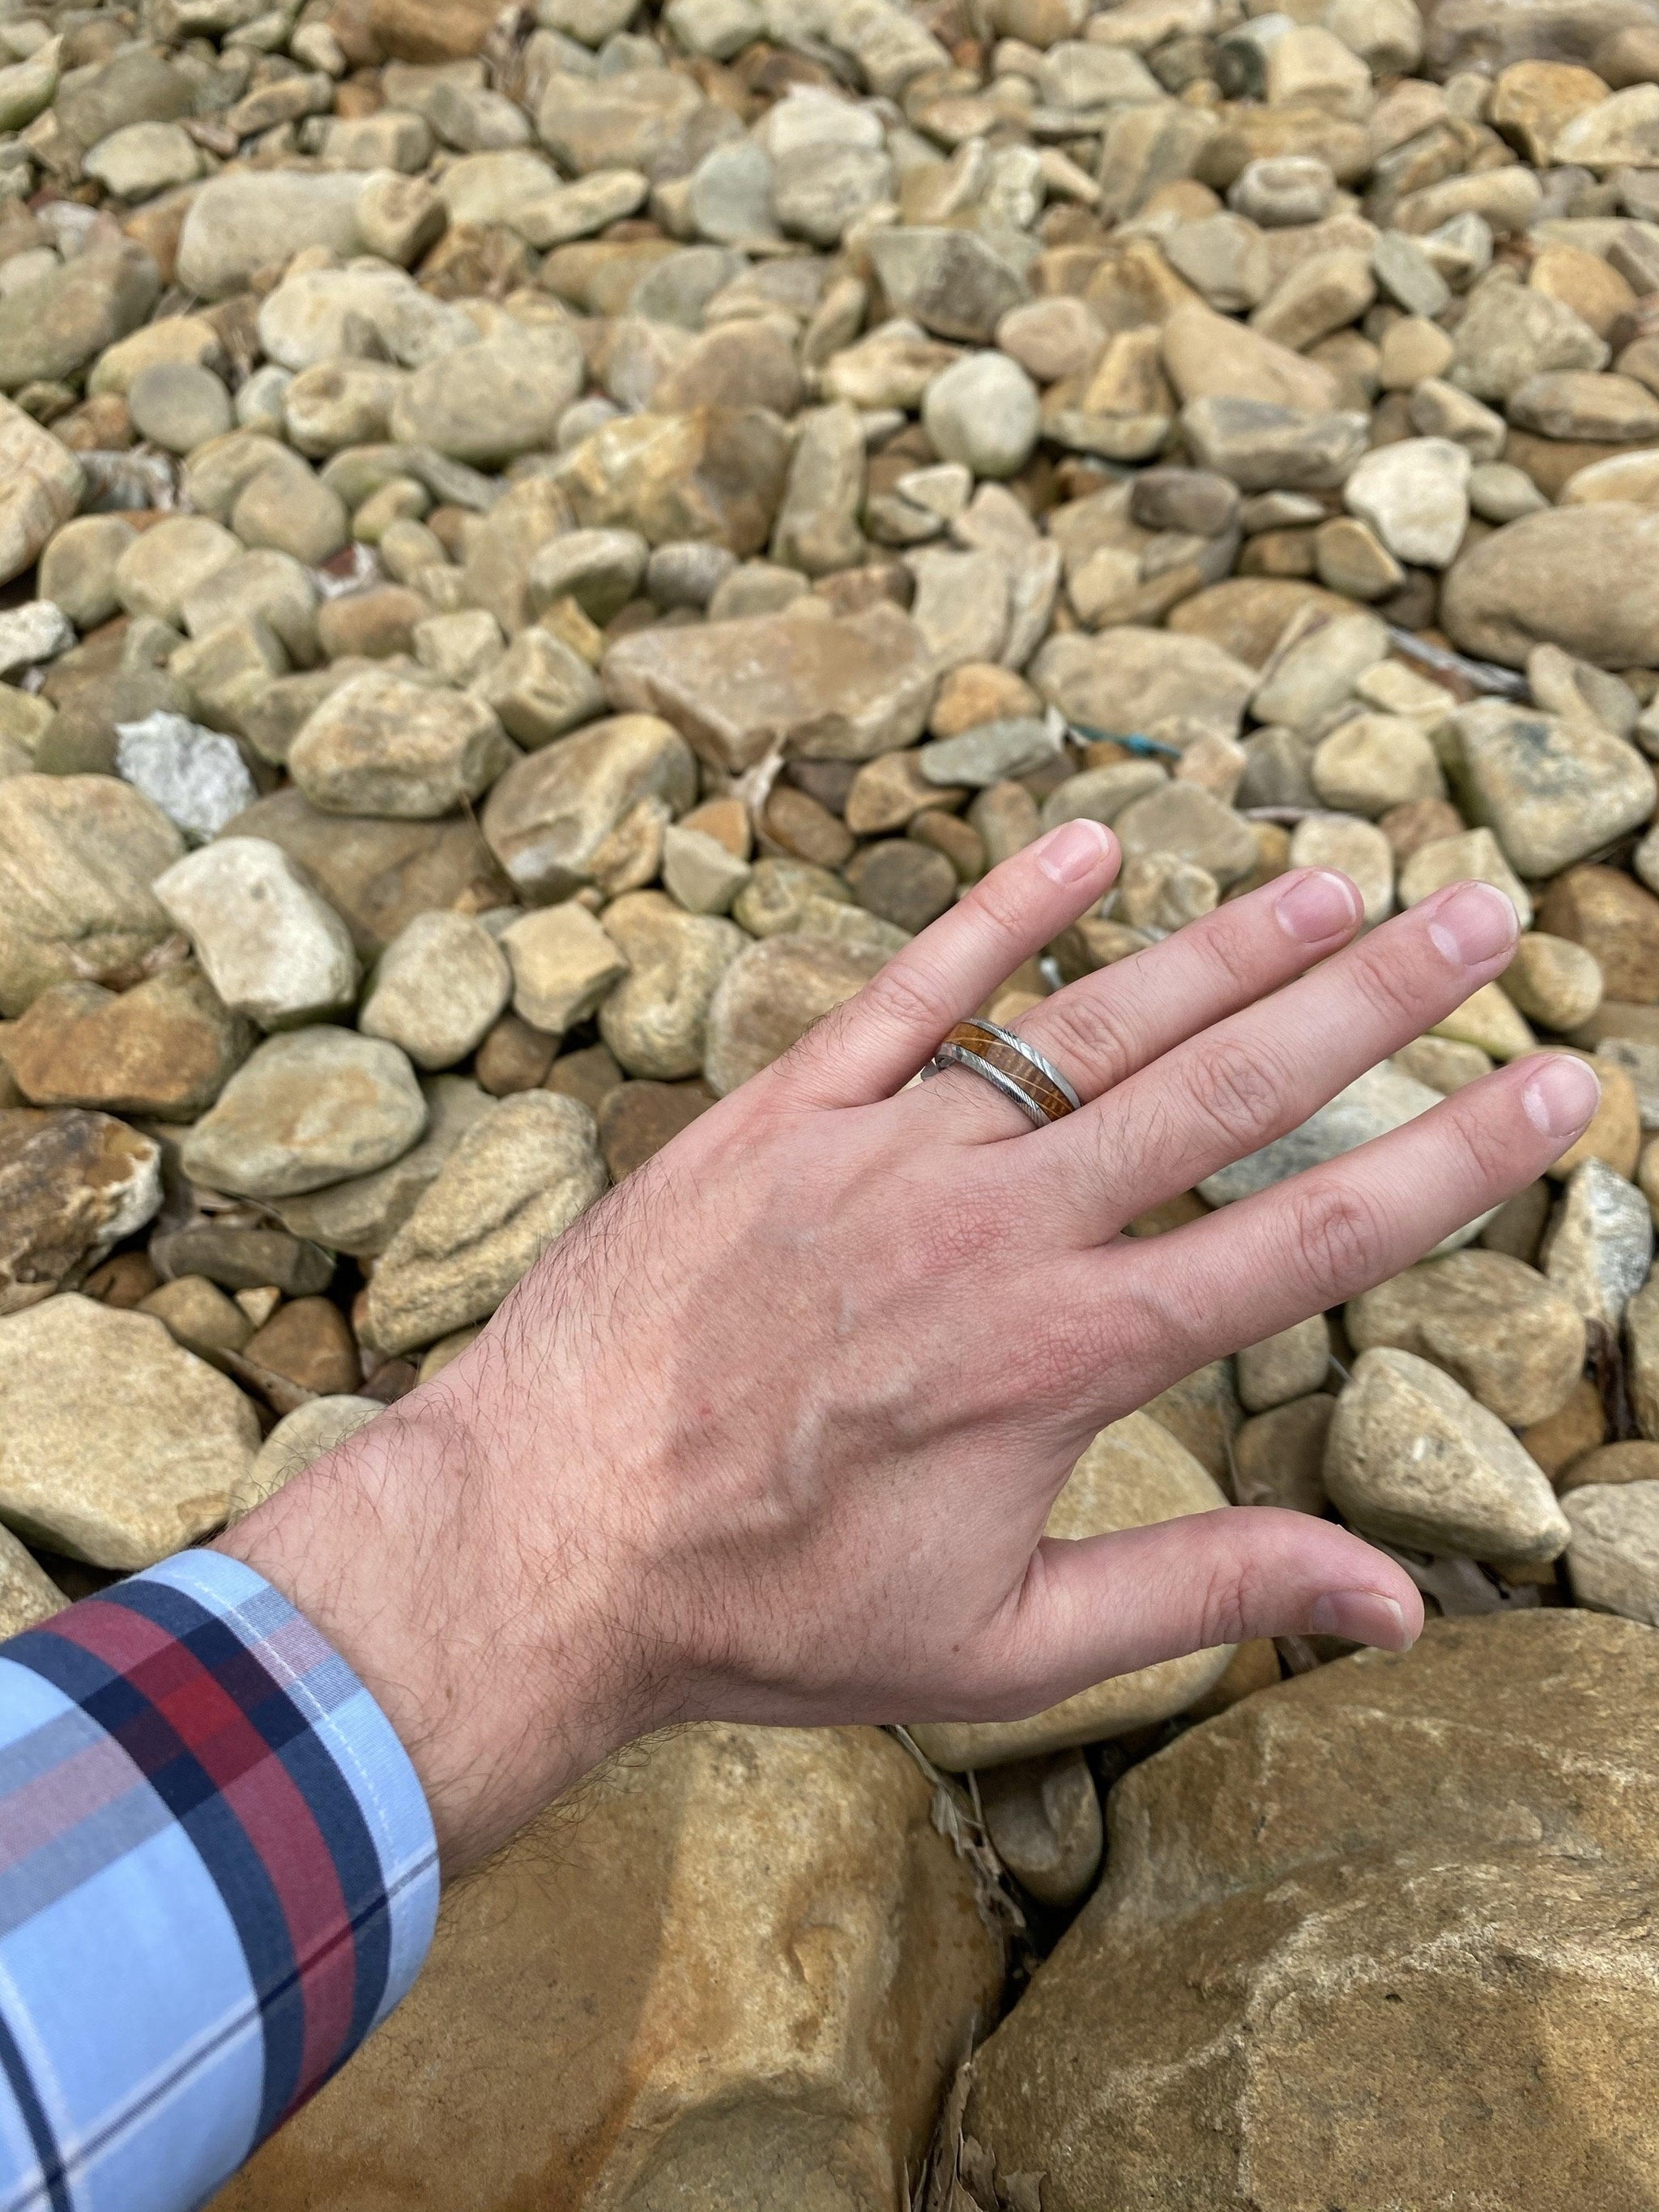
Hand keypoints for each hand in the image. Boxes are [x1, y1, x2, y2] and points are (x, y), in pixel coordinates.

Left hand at [218, 821, 1599, 1872]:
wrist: (544, 1535)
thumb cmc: (768, 1611)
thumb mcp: (1004, 1645)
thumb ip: (1204, 1593)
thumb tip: (1401, 1601)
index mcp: (1071, 1356)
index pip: (1310, 1238)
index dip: (1454, 1159)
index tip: (1559, 1085)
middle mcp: (1001, 1228)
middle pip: (1228, 1090)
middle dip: (1375, 1002)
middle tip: (1486, 916)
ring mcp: (890, 1152)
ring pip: (1093, 1021)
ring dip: (1228, 947)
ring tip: (1341, 881)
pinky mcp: (783, 1110)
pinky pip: (911, 988)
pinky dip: (1002, 912)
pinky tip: (1095, 846)